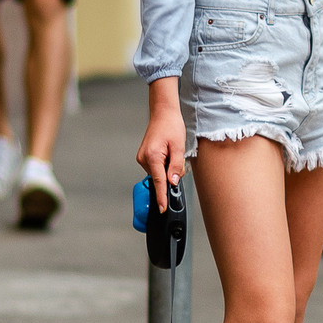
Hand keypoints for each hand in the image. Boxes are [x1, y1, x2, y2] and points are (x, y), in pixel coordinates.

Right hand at [138, 81, 186, 208]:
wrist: (163, 113)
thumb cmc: (171, 126)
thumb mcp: (179, 146)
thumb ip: (176, 166)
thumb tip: (173, 182)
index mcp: (152, 156)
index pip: (158, 182)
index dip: (161, 197)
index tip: (162, 209)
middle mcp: (144, 159)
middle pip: (160, 178)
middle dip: (171, 175)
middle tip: (177, 158)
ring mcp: (142, 158)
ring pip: (159, 174)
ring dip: (168, 169)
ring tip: (172, 152)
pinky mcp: (144, 158)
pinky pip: (156, 168)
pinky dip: (164, 165)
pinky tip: (168, 153)